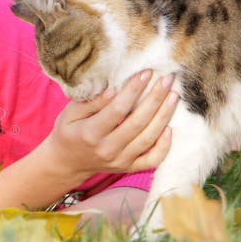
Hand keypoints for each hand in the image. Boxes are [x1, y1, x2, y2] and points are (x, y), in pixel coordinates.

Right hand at [43, 69, 178, 180]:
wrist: (67, 163)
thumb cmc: (68, 132)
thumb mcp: (70, 114)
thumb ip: (92, 103)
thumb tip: (114, 90)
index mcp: (90, 133)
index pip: (117, 109)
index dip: (133, 90)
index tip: (146, 73)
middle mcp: (107, 149)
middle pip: (138, 122)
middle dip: (155, 98)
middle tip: (167, 79)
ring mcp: (120, 161)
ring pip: (149, 138)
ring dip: (164, 116)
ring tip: (173, 96)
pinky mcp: (128, 168)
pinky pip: (153, 159)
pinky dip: (164, 146)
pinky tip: (169, 128)